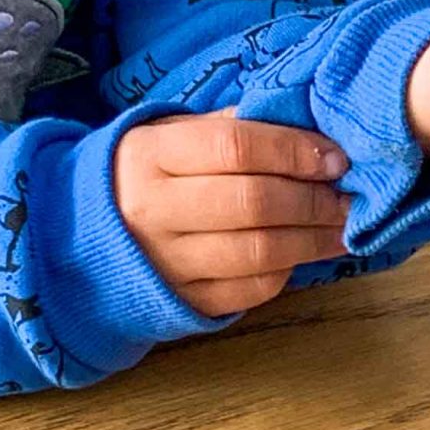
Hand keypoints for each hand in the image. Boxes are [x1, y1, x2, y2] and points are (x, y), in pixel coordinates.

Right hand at [115, 109, 352, 317]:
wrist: (81, 235)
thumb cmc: (144, 172)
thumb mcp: (171, 134)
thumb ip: (230, 127)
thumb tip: (306, 131)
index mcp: (151, 155)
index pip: (234, 147)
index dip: (292, 150)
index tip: (333, 156)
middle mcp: (154, 210)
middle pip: (252, 203)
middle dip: (312, 199)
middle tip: (348, 195)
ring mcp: (166, 262)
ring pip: (258, 253)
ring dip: (313, 239)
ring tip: (343, 226)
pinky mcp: (183, 302)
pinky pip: (250, 290)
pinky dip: (287, 270)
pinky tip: (305, 253)